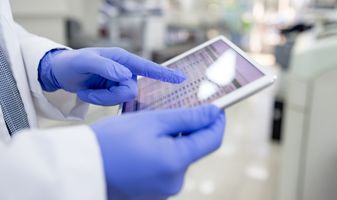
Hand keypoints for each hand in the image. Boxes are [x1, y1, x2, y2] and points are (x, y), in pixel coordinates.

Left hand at [39, 48, 184, 105]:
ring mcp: (119, 82)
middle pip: (131, 90)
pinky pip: (113, 103)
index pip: (147, 67)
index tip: (181, 79)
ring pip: (122, 99)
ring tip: (86, 92)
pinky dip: (99, 101)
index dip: (164, 74)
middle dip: (110, 95)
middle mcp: (124, 70)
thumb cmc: (72, 63)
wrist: (60, 74)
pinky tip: (87, 94)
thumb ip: (105, 66)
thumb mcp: (85, 61)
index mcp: (122, 59)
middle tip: (90, 92)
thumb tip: (125, 75)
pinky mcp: (113, 93)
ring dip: (102, 99)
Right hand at [91, 105, 224, 198]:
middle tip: (172, 113)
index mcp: (176, 162)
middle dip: (189, 130)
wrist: (80, 167)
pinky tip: (144, 146)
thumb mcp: (152, 121)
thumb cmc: (112, 140)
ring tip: (150, 131)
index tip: (216, 108)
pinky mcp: (153, 193)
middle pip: (194, 149)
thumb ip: (188, 117)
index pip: (212, 140)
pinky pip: (166, 169)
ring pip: (179, 159)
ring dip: (174, 142)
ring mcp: (163, 191)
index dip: (217, 121)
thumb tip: (214, 113)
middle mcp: (174, 182)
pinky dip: (162, 154)